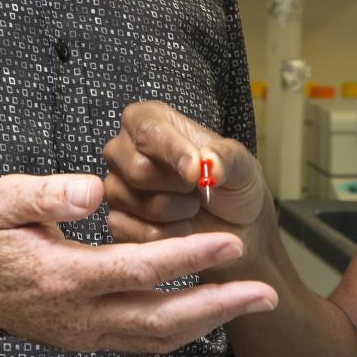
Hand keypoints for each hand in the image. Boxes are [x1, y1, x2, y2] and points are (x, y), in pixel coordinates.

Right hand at [0, 172, 275, 352]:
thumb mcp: (0, 200)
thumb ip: (46, 193)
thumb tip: (96, 189)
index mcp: (63, 277)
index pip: (138, 269)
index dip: (189, 255)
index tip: (230, 239)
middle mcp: (81, 315)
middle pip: (162, 319)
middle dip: (219, 305)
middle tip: (265, 290)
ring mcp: (86, 333)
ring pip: (159, 337)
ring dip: (211, 320)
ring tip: (252, 299)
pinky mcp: (90, 337)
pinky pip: (145, 339)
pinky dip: (185, 326)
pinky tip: (211, 308)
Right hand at [102, 101, 271, 272]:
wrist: (232, 225)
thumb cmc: (231, 183)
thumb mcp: (241, 164)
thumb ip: (227, 158)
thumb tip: (211, 164)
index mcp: (148, 120)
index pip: (149, 131)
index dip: (174, 153)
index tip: (196, 173)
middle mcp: (123, 150)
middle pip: (139, 170)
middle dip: (181, 187)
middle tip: (199, 187)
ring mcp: (115, 187)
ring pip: (143, 205)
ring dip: (180, 212)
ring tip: (192, 205)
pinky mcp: (117, 222)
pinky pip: (139, 234)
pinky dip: (171, 236)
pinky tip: (181, 227)